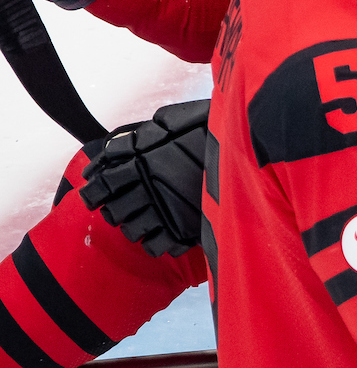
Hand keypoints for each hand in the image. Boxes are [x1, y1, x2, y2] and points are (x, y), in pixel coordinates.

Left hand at [80, 99, 208, 257]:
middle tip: (125, 206)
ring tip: (144, 220)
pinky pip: (157, 246)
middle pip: (114, 212)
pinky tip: (162, 233)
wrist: (249, 143)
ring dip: (134, 227)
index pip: (102, 186)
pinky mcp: (185, 228)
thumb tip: (112, 149)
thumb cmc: (210, 126)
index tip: (97, 194)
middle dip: (115, 211)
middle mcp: (148, 189)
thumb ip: (139, 136)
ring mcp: (166, 212)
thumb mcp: (171, 121)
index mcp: (140, 163)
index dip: (95, 192)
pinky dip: (156, 243)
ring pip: (133, 232)